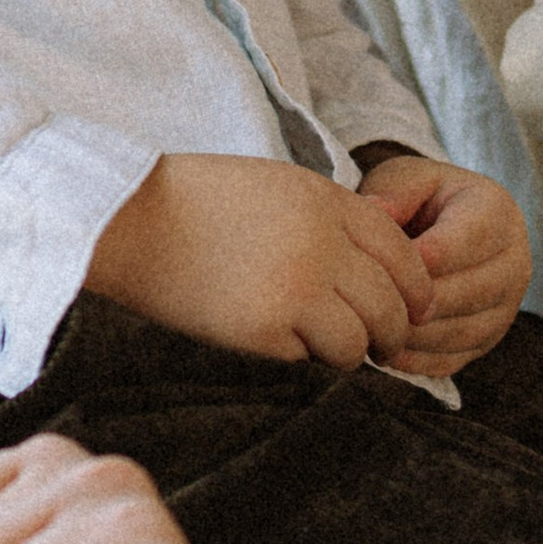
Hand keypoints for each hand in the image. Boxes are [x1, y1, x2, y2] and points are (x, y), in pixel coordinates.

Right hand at [85, 153, 431, 366]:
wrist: (127, 219)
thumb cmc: (197, 201)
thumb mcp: (277, 186)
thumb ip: (331, 219)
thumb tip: (378, 272)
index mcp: (326, 202)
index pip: (403, 253)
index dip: (415, 288)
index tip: (413, 308)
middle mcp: (322, 244)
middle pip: (392, 304)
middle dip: (392, 331)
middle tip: (381, 346)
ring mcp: (296, 288)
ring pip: (359, 342)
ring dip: (349, 350)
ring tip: (325, 345)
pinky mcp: (263, 329)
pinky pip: (308, 357)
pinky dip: (299, 354)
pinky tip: (272, 336)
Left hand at [350, 152, 531, 377]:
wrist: (448, 226)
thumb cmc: (421, 199)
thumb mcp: (406, 179)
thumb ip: (393, 192)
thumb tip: (374, 212)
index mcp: (498, 213)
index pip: (466, 242)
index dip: (422, 258)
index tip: (379, 268)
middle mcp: (514, 262)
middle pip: (468, 293)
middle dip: (415, 301)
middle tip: (366, 306)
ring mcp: (507, 306)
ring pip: (461, 331)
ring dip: (413, 336)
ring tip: (369, 329)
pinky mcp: (489, 339)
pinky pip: (455, 359)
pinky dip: (417, 361)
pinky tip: (383, 352)